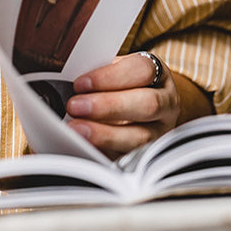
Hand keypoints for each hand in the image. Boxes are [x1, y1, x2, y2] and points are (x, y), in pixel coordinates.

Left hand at [65, 52, 180, 157]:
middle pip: (147, 104)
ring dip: (105, 134)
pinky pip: (130, 159)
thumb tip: (64, 79)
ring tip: (76, 129)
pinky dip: (106, 153)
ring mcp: (161, 133)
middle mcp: (166, 104)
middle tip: (74, 106)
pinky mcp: (147, 156)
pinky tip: (85, 148)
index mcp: (157, 75)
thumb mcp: (111, 73)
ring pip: (141, 137)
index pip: (142, 70)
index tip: (80, 83)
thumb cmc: (118, 87)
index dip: (110, 76)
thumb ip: (95, 76)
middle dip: (108, 106)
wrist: (136, 109)